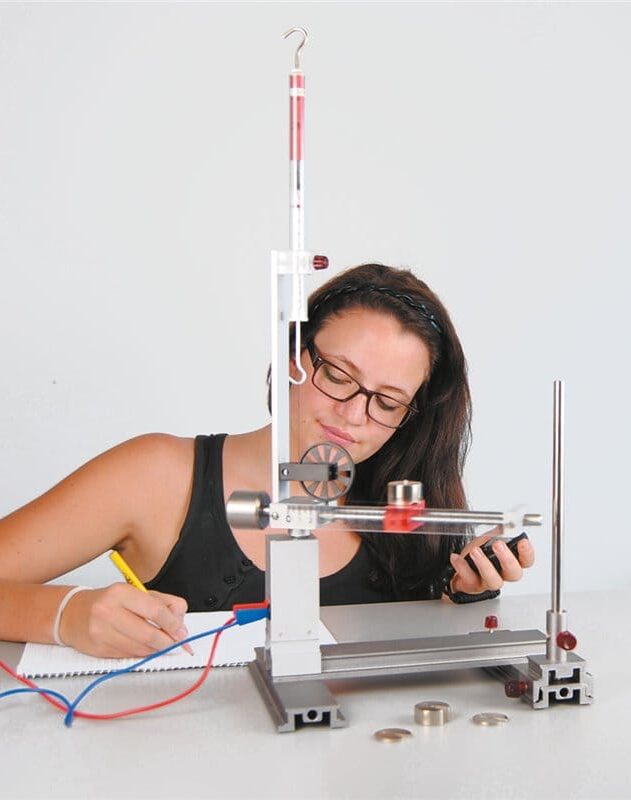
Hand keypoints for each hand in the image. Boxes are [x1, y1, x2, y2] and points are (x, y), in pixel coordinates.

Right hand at [59, 583, 189, 657]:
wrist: (71, 614)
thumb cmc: (107, 602)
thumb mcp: (135, 592)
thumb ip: (162, 602)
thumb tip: (180, 618)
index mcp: (120, 593)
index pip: (154, 610)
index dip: (172, 623)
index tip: (181, 630)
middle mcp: (108, 612)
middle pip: (148, 633)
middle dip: (168, 641)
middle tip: (177, 642)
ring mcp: (101, 632)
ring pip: (140, 648)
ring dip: (157, 650)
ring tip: (164, 645)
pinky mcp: (98, 649)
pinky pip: (129, 655)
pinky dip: (143, 654)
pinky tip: (147, 649)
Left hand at [448, 533, 534, 595]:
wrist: (461, 566)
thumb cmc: (480, 552)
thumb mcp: (491, 538)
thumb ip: (500, 532)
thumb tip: (508, 521)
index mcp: (511, 561)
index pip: (526, 561)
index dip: (527, 553)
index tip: (522, 542)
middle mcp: (502, 574)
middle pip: (513, 573)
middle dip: (507, 559)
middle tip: (498, 545)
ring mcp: (488, 582)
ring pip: (493, 580)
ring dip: (484, 564)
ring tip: (475, 551)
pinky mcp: (473, 586)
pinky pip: (469, 579)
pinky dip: (462, 567)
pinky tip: (456, 557)